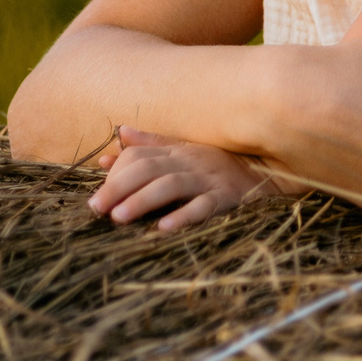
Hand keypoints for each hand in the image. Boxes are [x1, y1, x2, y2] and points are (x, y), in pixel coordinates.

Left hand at [90, 127, 274, 229]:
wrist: (266, 170)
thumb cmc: (218, 163)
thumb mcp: (185, 149)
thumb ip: (152, 143)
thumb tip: (120, 132)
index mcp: (178, 151)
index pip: (140, 156)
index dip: (116, 173)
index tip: (95, 195)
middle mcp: (190, 162)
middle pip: (148, 170)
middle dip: (119, 188)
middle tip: (96, 208)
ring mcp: (208, 179)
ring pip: (170, 186)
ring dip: (142, 200)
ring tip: (119, 217)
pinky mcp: (226, 197)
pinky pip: (204, 206)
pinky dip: (183, 216)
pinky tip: (164, 228)